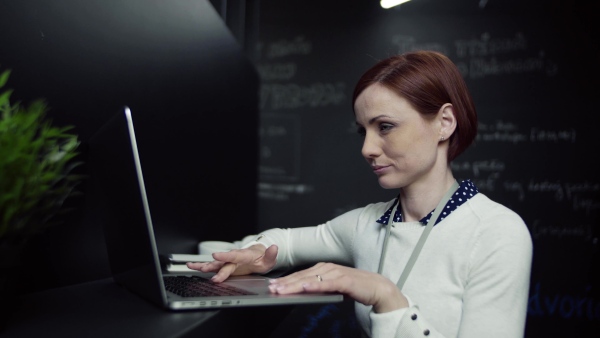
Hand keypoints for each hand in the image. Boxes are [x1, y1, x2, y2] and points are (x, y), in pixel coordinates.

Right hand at [186, 244, 277, 282]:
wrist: (258, 256)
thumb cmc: (262, 258)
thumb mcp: (270, 259)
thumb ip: (271, 254)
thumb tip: (274, 248)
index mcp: (245, 255)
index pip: (235, 255)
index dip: (225, 256)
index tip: (216, 255)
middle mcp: (234, 257)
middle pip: (223, 262)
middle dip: (214, 266)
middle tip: (206, 269)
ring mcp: (228, 262)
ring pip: (215, 264)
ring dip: (203, 265)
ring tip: (191, 265)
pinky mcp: (225, 266)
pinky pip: (213, 267)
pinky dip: (202, 267)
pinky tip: (192, 267)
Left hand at [268, 262, 407, 312]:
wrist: (378, 288)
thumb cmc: (356, 287)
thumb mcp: (333, 286)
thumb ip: (319, 286)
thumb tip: (302, 291)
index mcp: (325, 268)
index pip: (302, 274)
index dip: (286, 279)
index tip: (273, 285)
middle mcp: (328, 268)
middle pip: (303, 276)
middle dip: (286, 282)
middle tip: (272, 288)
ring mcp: (336, 273)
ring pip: (311, 279)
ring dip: (295, 284)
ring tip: (282, 289)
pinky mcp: (344, 281)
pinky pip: (326, 283)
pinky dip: (314, 285)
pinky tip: (304, 288)